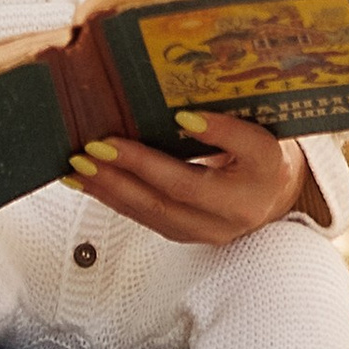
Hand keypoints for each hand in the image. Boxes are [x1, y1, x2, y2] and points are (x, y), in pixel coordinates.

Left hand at [65, 108, 307, 246]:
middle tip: (94, 148)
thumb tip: (184, 113)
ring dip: (111, 188)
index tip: (181, 116)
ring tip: (79, 165)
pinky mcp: (185, 235)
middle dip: (131, 170)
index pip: (239, 152)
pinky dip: (112, 198)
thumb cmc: (259, 154)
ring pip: (153, 212)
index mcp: (259, 178)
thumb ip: (228, 122)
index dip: (209, 135)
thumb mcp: (258, 130)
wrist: (269, 194)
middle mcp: (233, 214)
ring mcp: (207, 231)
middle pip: (177, 193)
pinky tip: (87, 181)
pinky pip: (144, 218)